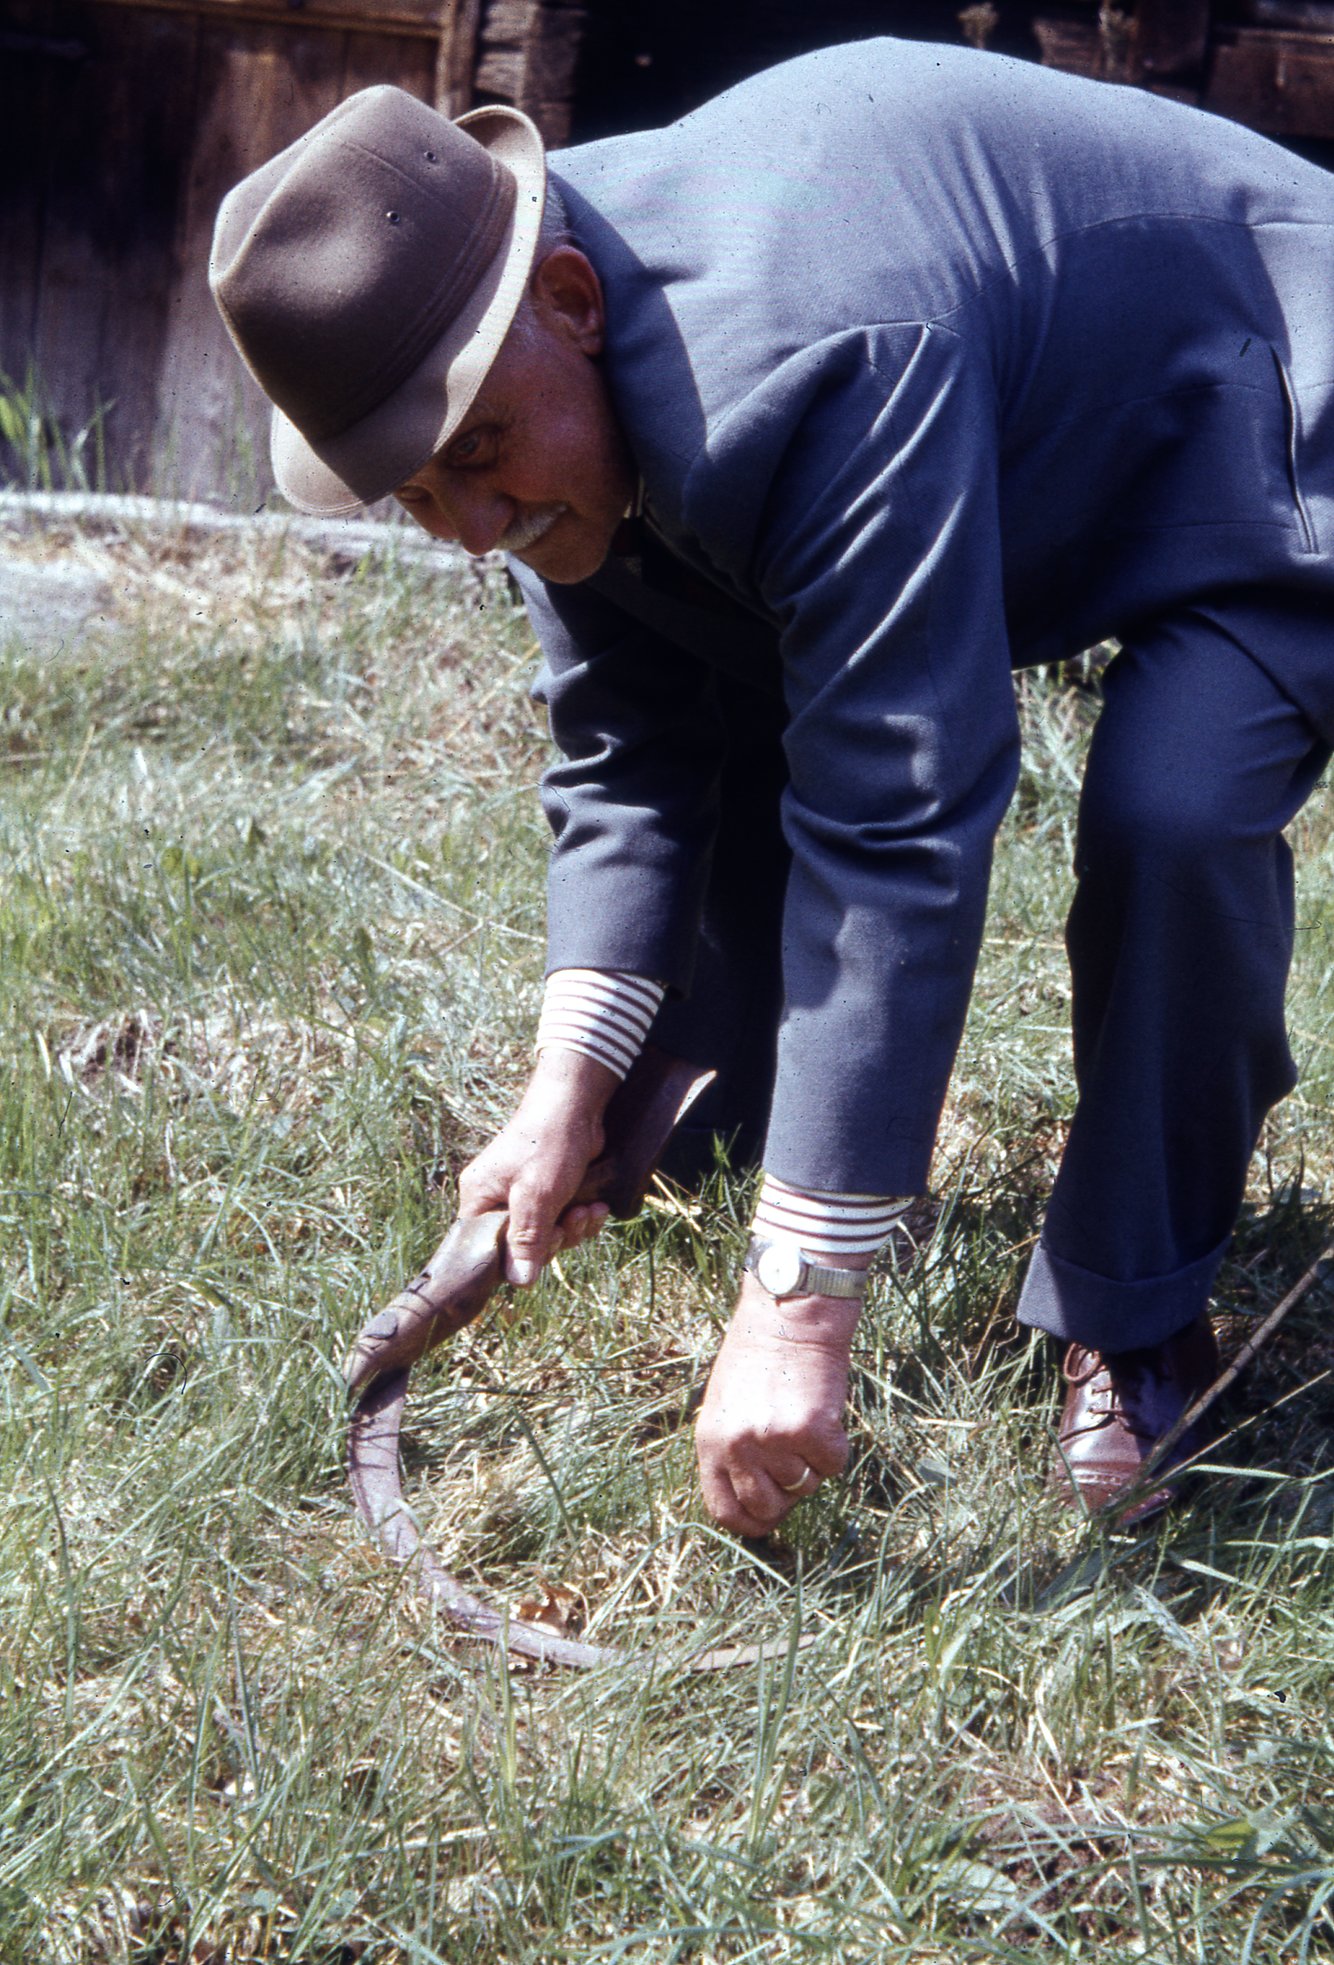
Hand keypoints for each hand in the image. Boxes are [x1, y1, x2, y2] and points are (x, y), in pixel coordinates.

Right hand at [457, 1048, 618, 1286]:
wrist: (575, 1105)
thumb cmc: (548, 1143)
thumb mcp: (536, 1196)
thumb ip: (526, 1239)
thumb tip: (519, 1282)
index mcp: (479, 1199)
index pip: (487, 1249)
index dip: (517, 1257)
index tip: (548, 1245)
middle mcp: (495, 1200)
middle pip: (522, 1246)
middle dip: (556, 1238)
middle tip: (573, 1220)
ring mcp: (522, 1196)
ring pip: (547, 1235)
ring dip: (574, 1228)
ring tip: (589, 1210)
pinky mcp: (547, 1192)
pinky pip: (561, 1221)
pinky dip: (580, 1218)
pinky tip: (595, 1207)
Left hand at [694, 1272, 861, 1535]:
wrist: (788, 1316)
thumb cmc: (757, 1357)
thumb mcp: (725, 1406)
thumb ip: (732, 1451)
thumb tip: (756, 1500)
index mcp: (709, 1442)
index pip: (724, 1511)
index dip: (751, 1521)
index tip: (770, 1516)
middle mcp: (737, 1446)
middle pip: (767, 1508)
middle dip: (786, 1496)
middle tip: (795, 1466)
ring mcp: (774, 1440)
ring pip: (805, 1485)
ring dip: (811, 1462)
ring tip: (803, 1420)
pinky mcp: (810, 1430)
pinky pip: (833, 1464)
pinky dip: (835, 1446)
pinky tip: (824, 1413)